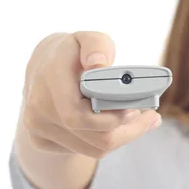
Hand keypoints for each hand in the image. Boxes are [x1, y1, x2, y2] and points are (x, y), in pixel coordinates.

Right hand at [21, 31, 161, 156]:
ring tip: (144, 121)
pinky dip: (109, 140)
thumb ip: (97, 45)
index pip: (78, 114)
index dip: (111, 118)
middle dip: (129, 130)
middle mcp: (39, 106)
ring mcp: (38, 127)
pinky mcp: (42, 141)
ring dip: (125, 136)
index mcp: (50, 78)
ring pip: (95, 148)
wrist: (41, 70)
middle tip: (151, 117)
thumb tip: (100, 64)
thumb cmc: (72, 53)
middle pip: (95, 137)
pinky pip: (87, 150)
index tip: (136, 109)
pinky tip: (121, 126)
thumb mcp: (86, 38)